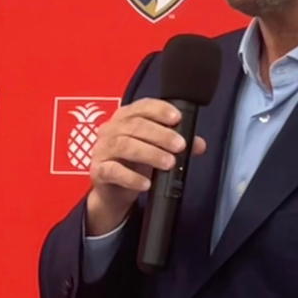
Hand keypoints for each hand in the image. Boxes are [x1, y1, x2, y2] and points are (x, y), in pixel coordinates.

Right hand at [85, 98, 206, 234]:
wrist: (113, 191)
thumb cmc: (132, 164)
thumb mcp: (155, 149)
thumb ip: (176, 144)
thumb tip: (199, 144)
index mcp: (124, 118)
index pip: (141, 107)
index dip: (159, 110)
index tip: (177, 118)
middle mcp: (110, 130)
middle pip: (134, 126)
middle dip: (160, 135)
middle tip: (179, 146)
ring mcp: (102, 150)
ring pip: (124, 145)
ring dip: (150, 153)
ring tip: (168, 163)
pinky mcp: (98, 171)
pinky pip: (113, 171)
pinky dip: (131, 177)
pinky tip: (146, 183)